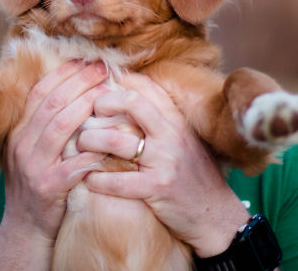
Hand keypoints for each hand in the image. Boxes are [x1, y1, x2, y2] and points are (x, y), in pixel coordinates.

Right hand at [0, 60, 108, 269]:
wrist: (24, 228)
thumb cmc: (38, 184)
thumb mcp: (32, 150)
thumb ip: (47, 124)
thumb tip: (75, 91)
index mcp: (19, 131)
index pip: (41, 92)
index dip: (65, 73)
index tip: (88, 60)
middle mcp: (21, 144)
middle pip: (53, 103)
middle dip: (81, 81)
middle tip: (104, 68)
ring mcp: (32, 166)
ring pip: (60, 126)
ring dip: (87, 106)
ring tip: (109, 93)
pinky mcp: (48, 187)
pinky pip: (73, 163)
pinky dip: (93, 149)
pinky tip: (111, 138)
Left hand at [78, 73, 249, 257]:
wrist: (216, 216)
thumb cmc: (194, 176)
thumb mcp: (184, 141)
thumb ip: (161, 120)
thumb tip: (127, 97)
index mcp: (177, 120)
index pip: (146, 86)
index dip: (118, 80)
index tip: (100, 88)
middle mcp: (171, 135)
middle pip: (131, 102)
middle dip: (102, 103)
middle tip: (87, 114)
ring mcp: (165, 161)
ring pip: (115, 140)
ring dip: (89, 141)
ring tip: (80, 145)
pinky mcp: (157, 188)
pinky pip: (117, 181)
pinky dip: (96, 179)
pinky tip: (89, 179)